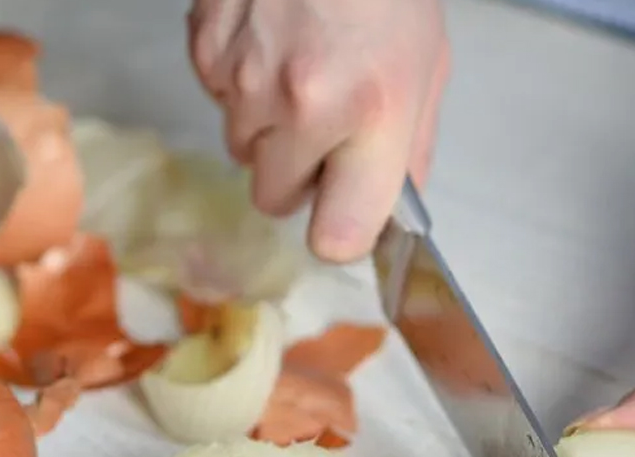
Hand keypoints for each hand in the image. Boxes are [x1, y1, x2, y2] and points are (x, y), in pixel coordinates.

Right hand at [187, 0, 449, 262]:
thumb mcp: (428, 71)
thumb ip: (410, 152)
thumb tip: (389, 212)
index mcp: (373, 114)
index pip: (337, 235)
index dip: (338, 231)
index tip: (343, 214)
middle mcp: (304, 105)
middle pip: (275, 199)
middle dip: (297, 175)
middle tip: (324, 130)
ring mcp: (246, 78)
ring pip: (242, 151)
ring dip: (267, 129)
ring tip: (299, 70)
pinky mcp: (206, 51)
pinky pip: (216, 101)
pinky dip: (239, 85)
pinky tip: (269, 44)